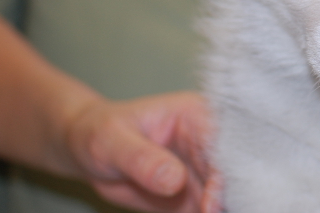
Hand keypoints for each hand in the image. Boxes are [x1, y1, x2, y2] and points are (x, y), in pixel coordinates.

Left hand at [64, 91, 221, 212]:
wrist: (87, 152)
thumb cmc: (98, 133)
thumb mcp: (113, 143)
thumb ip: (143, 159)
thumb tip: (175, 180)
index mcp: (196, 117)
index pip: (223, 144)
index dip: (222, 173)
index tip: (211, 203)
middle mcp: (207, 143)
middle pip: (232, 173)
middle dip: (229, 198)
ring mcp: (203, 172)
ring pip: (226, 196)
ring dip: (224, 207)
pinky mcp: (195, 197)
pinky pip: (210, 210)